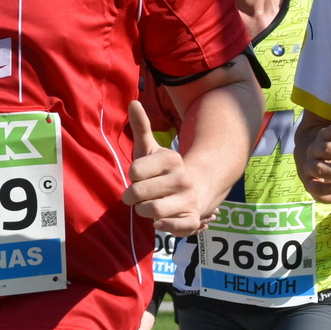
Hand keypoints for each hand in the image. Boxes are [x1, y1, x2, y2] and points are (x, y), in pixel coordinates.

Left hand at [122, 100, 210, 234]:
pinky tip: (159, 221)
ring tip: (149, 207)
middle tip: (139, 196)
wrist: (198, 188)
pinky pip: (174, 227)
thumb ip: (141, 127)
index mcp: (171, 159)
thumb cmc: (164, 170)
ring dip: (143, 211)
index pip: (134, 172)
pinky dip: (164, 225)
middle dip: (133, 197)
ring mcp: (189, 199)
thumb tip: (132, 102)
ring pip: (151, 210)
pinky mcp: (192, 219)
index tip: (140, 178)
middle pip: (138, 193)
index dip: (132, 178)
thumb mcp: (151, 149)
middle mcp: (182, 178)